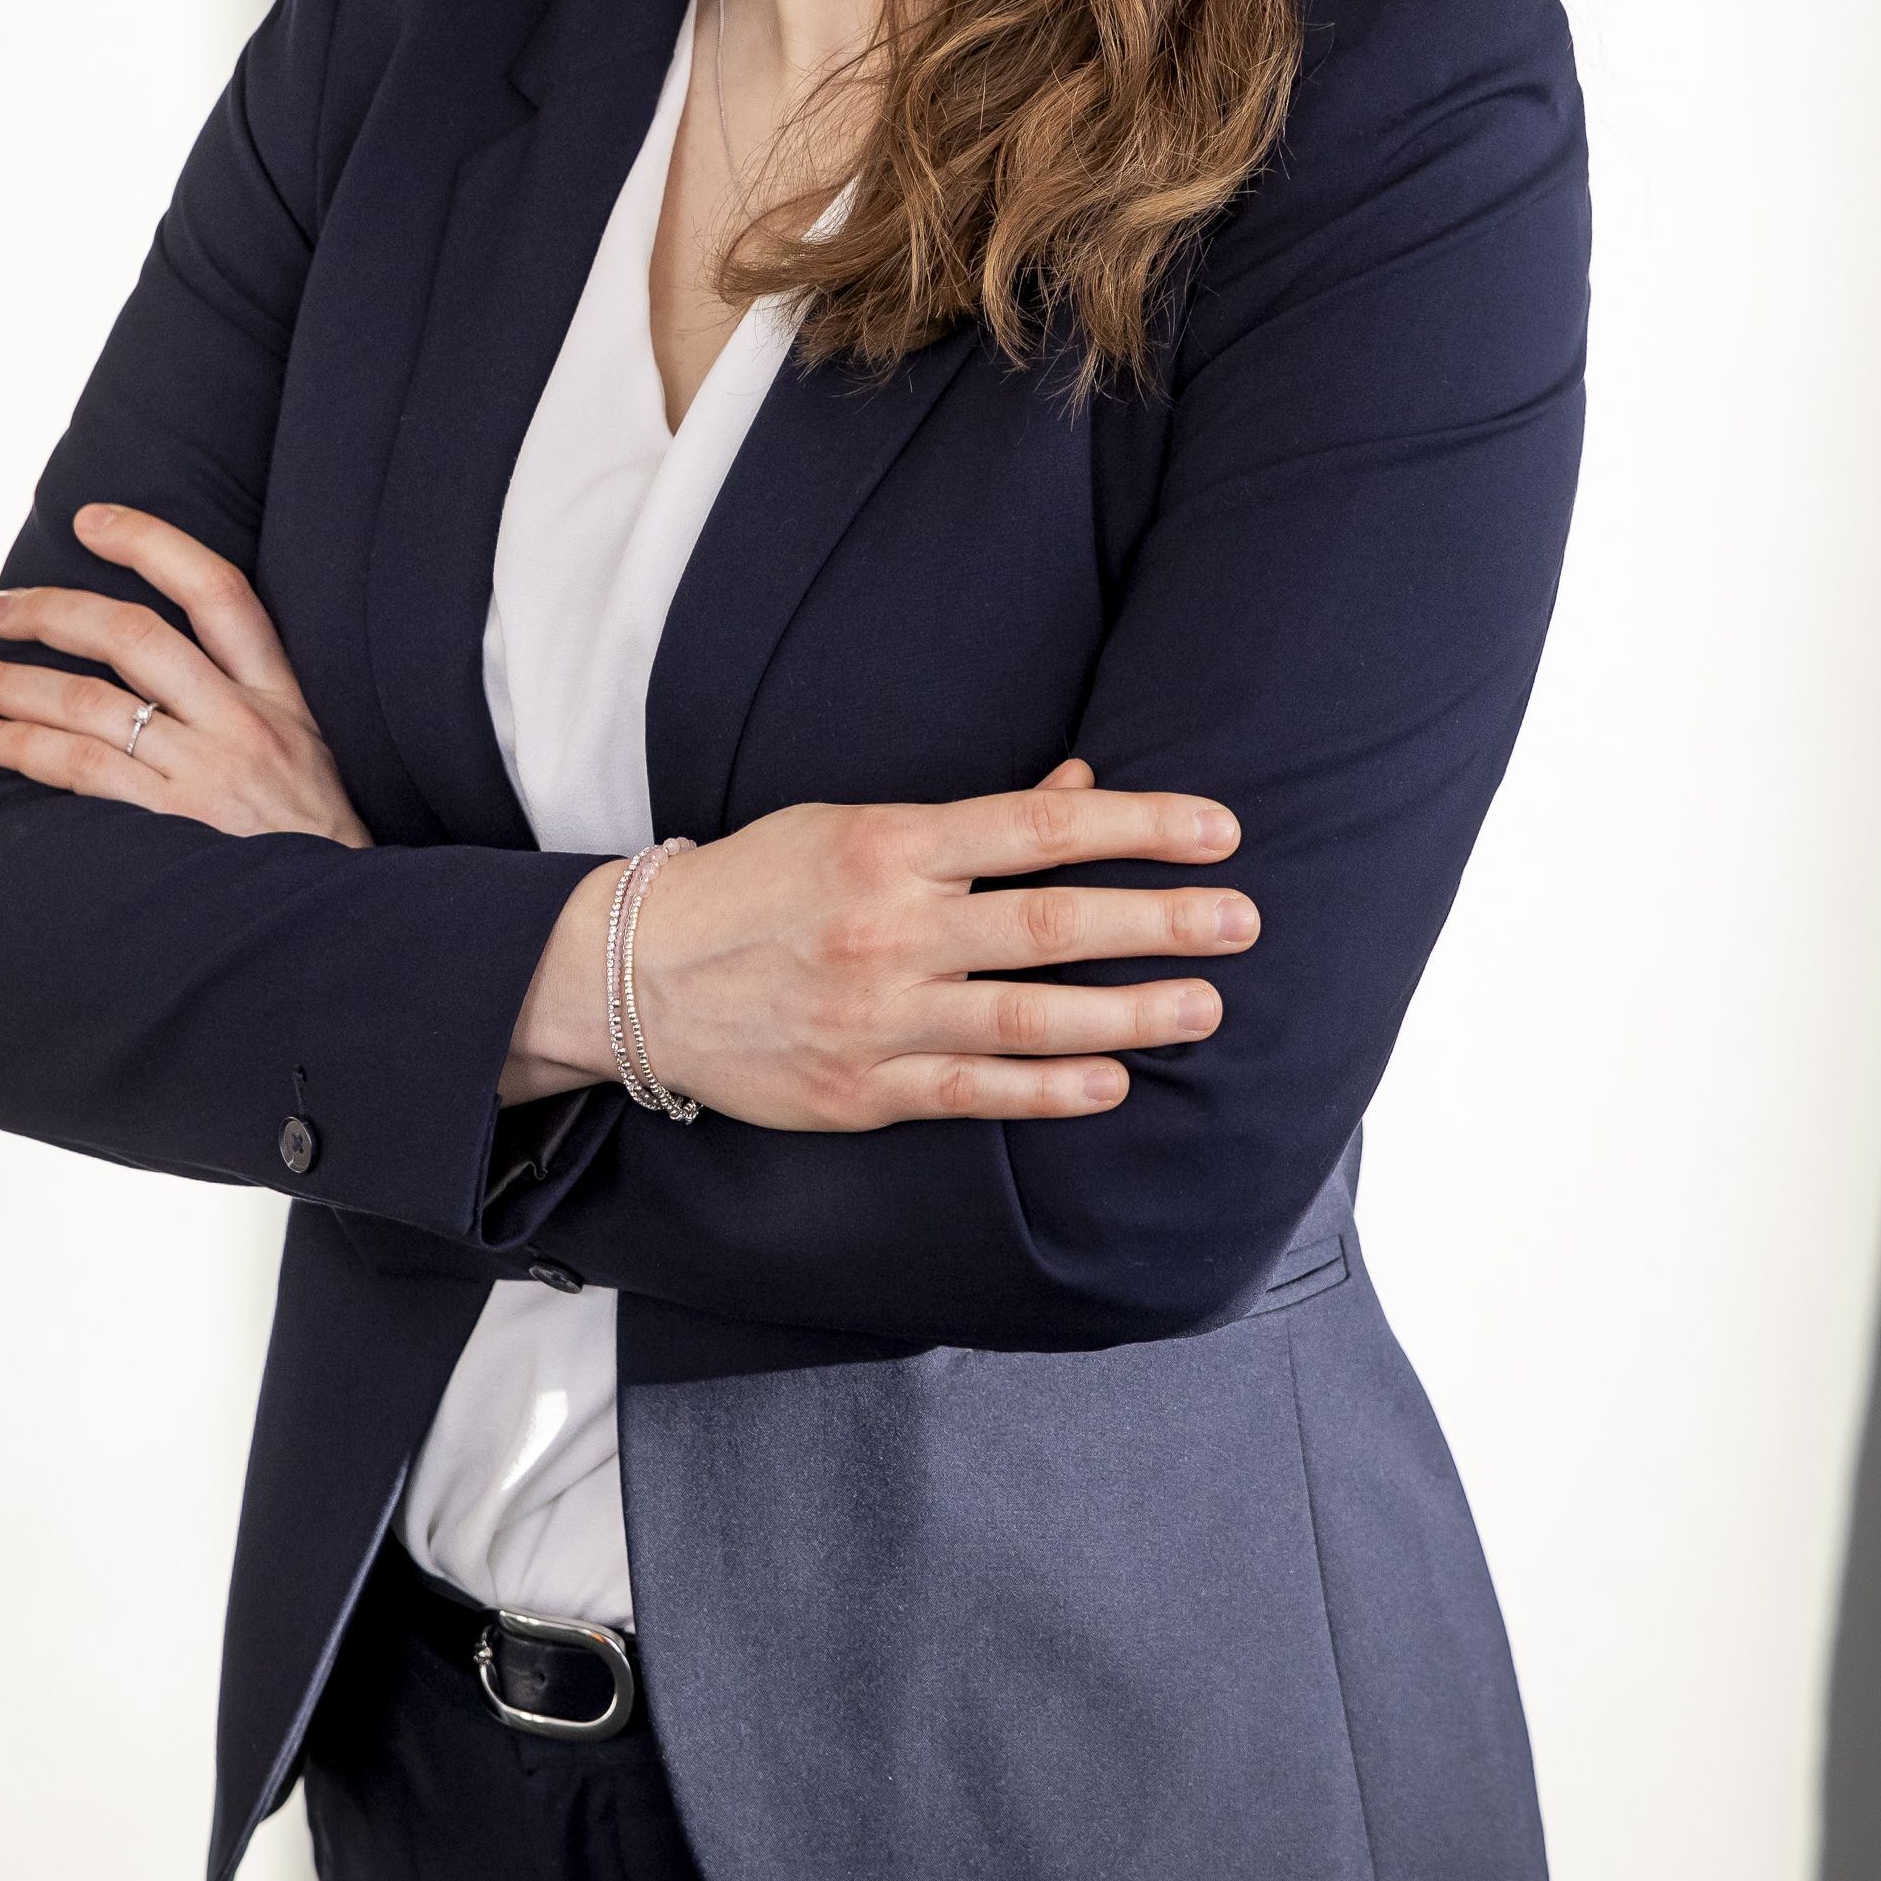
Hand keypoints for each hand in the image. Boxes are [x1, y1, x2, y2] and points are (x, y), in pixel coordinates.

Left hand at [0, 504, 372, 848]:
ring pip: (89, 702)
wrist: (344, 931)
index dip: (151, 543)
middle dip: (50, 611)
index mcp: (281, 698)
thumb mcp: (310, 757)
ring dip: (8, 683)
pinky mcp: (173, 828)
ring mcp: (208, 776)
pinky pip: (80, 771)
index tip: (90, 519)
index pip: (219, 591)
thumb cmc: (312, 849)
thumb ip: (246, 707)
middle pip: (135, 636)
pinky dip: (21, 747)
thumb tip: (149, 667)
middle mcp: (245, 725)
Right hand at [503, 758, 1253, 1128]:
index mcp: (889, 845)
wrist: (636, 977)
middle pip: (1051, 924)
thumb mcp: (850, 826)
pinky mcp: (863, 1092)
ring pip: (1028, 1017)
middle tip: (1244, 919)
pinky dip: (1051, 1092)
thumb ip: (967, 823)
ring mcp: (878, 1015)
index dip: (1137, 824)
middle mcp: (890, 927)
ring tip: (1206, 1005)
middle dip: (1158, 921)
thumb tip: (1076, 786)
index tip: (1219, 828)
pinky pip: (976, 1093)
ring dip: (1128, 1013)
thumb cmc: (756, 887)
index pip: (1039, 826)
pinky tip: (1115, 1082)